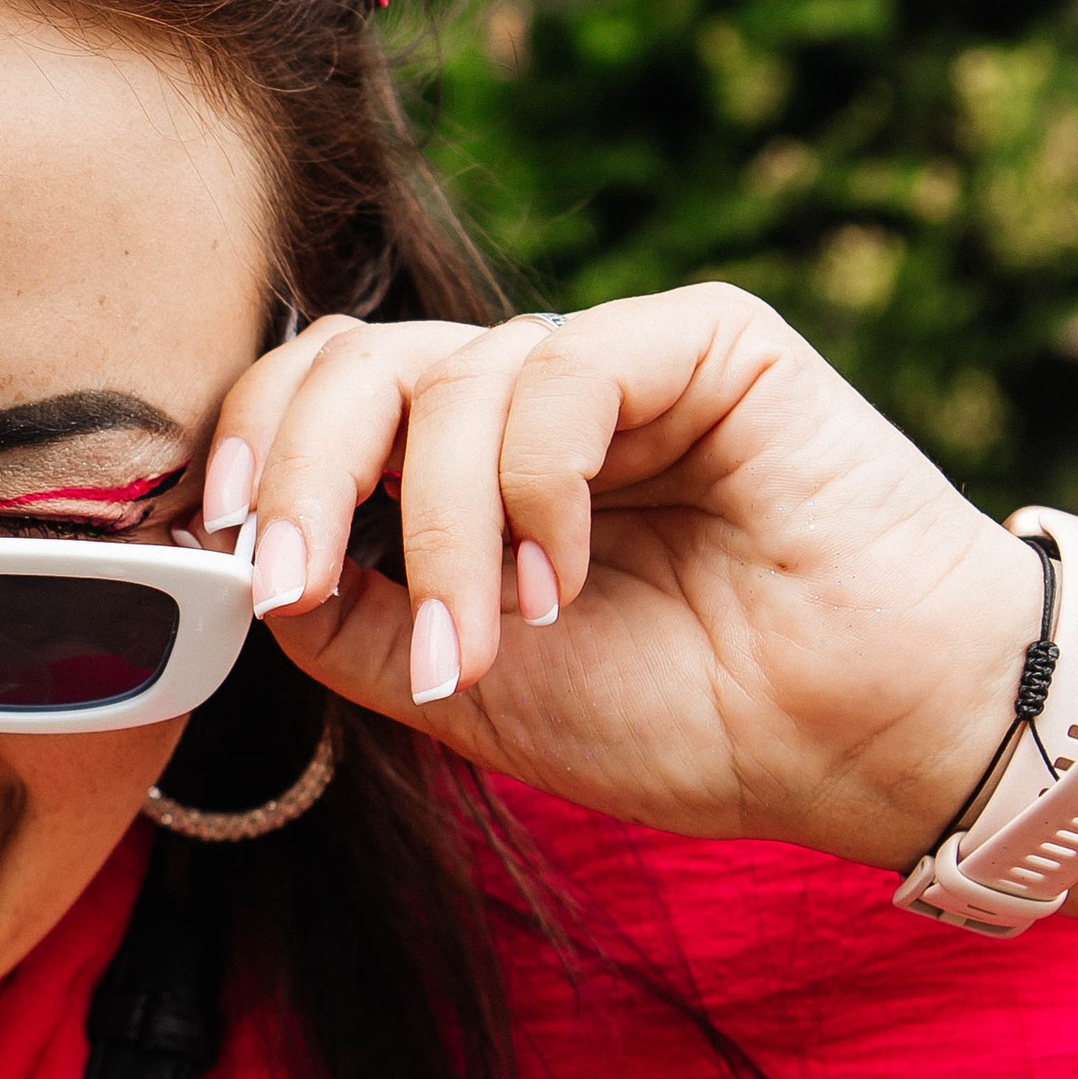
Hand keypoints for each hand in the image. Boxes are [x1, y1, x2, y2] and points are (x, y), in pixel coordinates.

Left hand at [203, 286, 1044, 873]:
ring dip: (438, 532)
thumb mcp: (460, 689)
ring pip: (442, 378)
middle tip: (291, 580)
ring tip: (489, 643)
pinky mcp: (699, 338)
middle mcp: (523, 400)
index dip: (247, 452)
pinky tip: (565, 578)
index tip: (223, 550)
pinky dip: (531, 487)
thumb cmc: (680, 718)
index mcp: (458, 472)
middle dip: (294, 472)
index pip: (313, 402)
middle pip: (348, 362)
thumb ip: (344, 615)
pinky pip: (555, 373)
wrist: (853, 740)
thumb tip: (227, 557)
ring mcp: (608, 363)